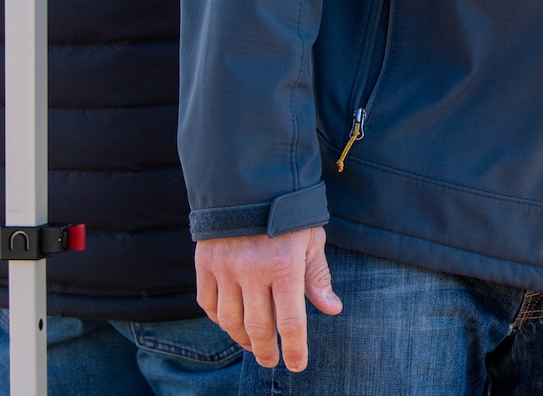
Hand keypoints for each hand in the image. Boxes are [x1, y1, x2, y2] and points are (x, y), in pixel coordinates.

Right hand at [196, 226, 342, 370]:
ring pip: (229, 320)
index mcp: (284, 266)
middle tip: (273, 361)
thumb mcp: (311, 240)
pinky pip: (207, 303)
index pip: (290, 321)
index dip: (295, 348)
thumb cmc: (289, 212)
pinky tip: (231, 323)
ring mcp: (225, 270)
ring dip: (242, 339)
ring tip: (254, 345)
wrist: (248, 182)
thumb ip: (318, 277)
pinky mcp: (205, 264)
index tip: (297, 365)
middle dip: (267, 350)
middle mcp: (252, 272)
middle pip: (258, 327)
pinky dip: (218, 319)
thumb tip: (332, 309)